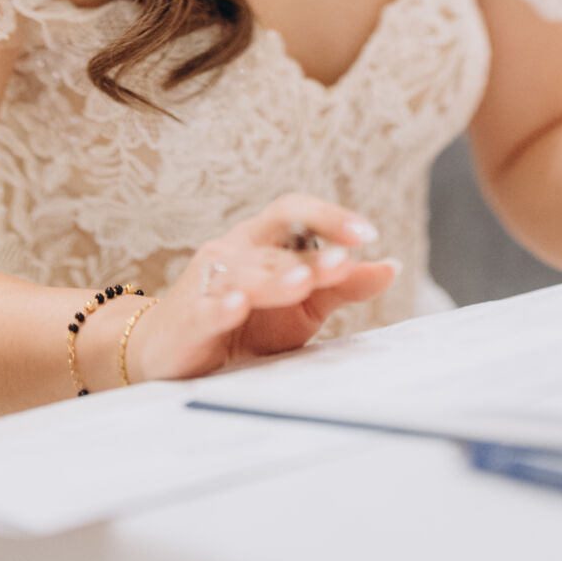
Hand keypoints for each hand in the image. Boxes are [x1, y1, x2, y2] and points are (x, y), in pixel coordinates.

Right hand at [107, 195, 398, 388]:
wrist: (171, 350)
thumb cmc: (246, 322)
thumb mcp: (301, 305)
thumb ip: (341, 285)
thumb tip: (391, 266)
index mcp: (263, 239)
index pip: (294, 210)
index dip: (329, 216)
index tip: (366, 234)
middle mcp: (235, 249)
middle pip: (274, 244)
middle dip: (310, 255)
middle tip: (342, 262)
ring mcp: (209, 281)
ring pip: (244, 272)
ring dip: (274, 277)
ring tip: (302, 282)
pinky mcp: (188, 317)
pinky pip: (206, 306)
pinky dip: (221, 305)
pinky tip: (237, 307)